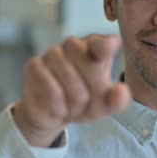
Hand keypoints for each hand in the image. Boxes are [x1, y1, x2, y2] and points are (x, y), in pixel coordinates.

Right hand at [13, 34, 130, 146]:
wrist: (54, 114)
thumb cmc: (86, 102)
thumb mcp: (106, 105)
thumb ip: (118, 100)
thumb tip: (122, 92)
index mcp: (95, 48)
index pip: (102, 43)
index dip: (106, 45)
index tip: (111, 45)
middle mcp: (74, 45)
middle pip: (89, 65)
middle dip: (93, 91)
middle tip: (88, 102)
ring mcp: (52, 53)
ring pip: (70, 78)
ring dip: (75, 102)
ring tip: (73, 106)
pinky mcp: (34, 66)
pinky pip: (52, 89)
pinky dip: (59, 105)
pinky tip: (60, 109)